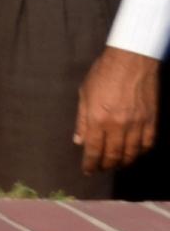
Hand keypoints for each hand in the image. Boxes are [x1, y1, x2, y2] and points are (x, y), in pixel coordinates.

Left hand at [79, 45, 160, 174]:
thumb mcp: (84, 94)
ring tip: (116, 164)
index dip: (90, 164)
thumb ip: (82, 120)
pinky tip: (135, 153)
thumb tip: (79, 141)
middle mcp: (118, 125)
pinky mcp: (151, 119)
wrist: (131, 60)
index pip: (94, 150)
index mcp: (98, 119)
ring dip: (123, 162)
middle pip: (113, 155)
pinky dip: (141, 152)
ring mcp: (137, 123)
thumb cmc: (103, 74)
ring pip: (132, 153)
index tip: (88, 171)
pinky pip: (148, 143)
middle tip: (101, 168)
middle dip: (106, 166)